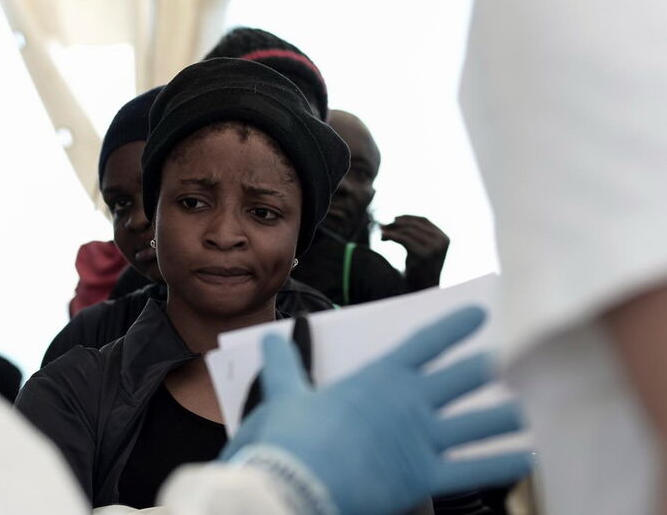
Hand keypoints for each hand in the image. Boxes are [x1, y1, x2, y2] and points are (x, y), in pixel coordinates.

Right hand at [223, 307, 530, 514]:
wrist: (293, 484)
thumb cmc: (287, 439)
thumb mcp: (282, 395)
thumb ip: (282, 365)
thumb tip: (270, 338)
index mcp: (378, 378)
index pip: (424, 343)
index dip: (454, 326)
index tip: (480, 313)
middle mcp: (408, 402)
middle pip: (461, 378)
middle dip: (486, 367)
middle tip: (509, 358)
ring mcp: (421, 439)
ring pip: (478, 423)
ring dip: (505, 416)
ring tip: (524, 409)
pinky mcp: (424, 477)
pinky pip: (473, 470)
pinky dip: (503, 464)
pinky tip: (527, 458)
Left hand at [381, 215, 449, 290]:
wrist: (423, 290)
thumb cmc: (419, 270)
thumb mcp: (421, 248)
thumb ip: (415, 234)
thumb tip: (393, 219)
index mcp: (444, 238)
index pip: (424, 220)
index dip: (407, 217)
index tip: (393, 219)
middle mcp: (441, 241)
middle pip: (414, 225)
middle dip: (396, 224)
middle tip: (382, 226)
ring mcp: (433, 248)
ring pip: (407, 231)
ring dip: (392, 230)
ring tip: (381, 234)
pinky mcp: (423, 254)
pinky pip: (403, 239)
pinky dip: (391, 236)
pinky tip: (383, 237)